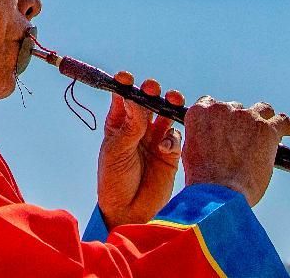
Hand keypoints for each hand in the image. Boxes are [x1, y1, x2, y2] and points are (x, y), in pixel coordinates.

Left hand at [96, 73, 182, 227]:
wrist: (129, 211)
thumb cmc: (115, 180)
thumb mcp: (118, 150)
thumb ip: (131, 126)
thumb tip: (137, 99)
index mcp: (118, 123)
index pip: (122, 96)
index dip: (124, 84)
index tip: (125, 77)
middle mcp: (137, 127)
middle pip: (146, 100)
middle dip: (150, 90)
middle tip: (152, 88)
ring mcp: (154, 138)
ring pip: (165, 113)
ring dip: (168, 103)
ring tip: (172, 98)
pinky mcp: (170, 153)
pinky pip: (175, 136)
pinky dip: (172, 136)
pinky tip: (164, 147)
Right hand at [180, 97, 289, 206]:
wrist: (218, 194)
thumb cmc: (204, 181)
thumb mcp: (193, 152)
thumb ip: (203, 139)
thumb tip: (215, 143)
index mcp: (200, 112)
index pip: (212, 104)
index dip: (221, 116)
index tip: (225, 125)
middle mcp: (222, 109)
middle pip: (237, 109)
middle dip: (241, 122)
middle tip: (246, 139)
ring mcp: (246, 117)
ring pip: (261, 110)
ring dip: (265, 118)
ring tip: (272, 126)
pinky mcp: (267, 130)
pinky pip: (283, 122)